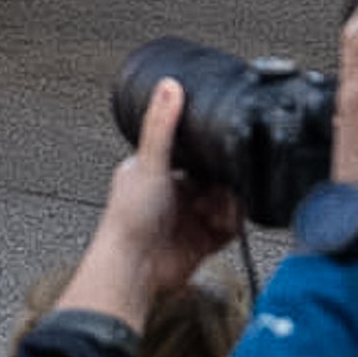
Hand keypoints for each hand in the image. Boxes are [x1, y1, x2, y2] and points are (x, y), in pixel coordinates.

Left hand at [51, 79, 240, 326]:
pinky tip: (220, 226)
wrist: (134, 270)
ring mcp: (188, 218)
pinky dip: (229, 225)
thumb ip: (161, 125)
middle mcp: (173, 193)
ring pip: (225, 202)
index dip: (209, 155)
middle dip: (222, 184)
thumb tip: (168, 86)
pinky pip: (229, 228)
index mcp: (155, 170)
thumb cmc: (127, 221)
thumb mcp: (148, 164)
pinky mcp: (201, 241)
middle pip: (215, 178)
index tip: (219, 156)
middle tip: (218, 190)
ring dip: (226, 206)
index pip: (193, 154)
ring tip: (214, 212)